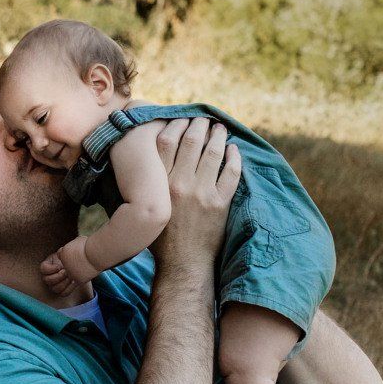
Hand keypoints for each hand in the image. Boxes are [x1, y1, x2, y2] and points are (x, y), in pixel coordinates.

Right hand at [41, 240, 95, 294]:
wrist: (80, 263)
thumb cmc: (72, 255)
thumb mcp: (68, 250)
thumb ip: (65, 249)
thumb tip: (63, 251)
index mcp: (47, 265)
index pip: (43, 269)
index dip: (51, 269)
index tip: (60, 265)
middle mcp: (48, 276)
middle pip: (47, 281)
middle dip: (58, 276)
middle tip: (67, 272)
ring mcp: (54, 285)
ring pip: (55, 289)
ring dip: (64, 283)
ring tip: (72, 277)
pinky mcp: (63, 290)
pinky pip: (63, 293)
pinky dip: (69, 289)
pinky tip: (75, 282)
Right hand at [153, 116, 240, 272]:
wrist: (182, 264)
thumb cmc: (161, 238)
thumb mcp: (148, 206)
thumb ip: (150, 184)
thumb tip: (149, 159)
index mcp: (160, 184)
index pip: (167, 142)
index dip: (177, 125)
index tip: (183, 120)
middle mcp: (180, 184)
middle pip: (191, 142)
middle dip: (199, 126)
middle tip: (203, 120)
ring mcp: (202, 193)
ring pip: (212, 154)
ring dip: (218, 137)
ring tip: (220, 129)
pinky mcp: (220, 204)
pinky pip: (231, 174)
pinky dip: (234, 158)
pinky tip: (234, 150)